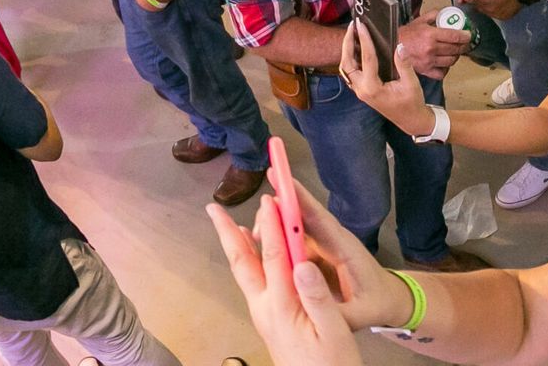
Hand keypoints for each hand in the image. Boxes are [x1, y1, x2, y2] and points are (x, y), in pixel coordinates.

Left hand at [207, 196, 363, 364]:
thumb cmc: (331, 363)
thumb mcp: (333, 332)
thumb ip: (317, 298)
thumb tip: (302, 264)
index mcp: (282, 307)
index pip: (275, 257)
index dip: (273, 226)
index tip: (270, 199)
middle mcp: (265, 309)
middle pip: (243, 264)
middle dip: (229, 234)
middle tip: (214, 209)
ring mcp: (263, 315)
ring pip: (245, 273)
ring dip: (237, 245)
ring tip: (228, 222)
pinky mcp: (268, 319)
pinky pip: (253, 282)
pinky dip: (249, 261)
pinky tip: (253, 254)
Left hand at [341, 22, 440, 129]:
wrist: (411, 120)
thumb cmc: (412, 103)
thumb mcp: (411, 83)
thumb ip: (404, 64)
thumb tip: (399, 46)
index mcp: (372, 88)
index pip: (367, 59)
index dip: (365, 40)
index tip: (362, 25)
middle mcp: (362, 90)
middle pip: (347, 63)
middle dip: (348, 43)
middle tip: (353, 26)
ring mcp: (360, 91)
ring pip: (346, 68)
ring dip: (348, 50)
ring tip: (354, 33)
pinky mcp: (363, 90)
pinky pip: (351, 72)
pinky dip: (351, 58)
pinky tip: (357, 48)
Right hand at [394, 10, 473, 78]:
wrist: (391, 48)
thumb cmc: (405, 34)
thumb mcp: (420, 20)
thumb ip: (435, 15)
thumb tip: (448, 13)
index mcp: (430, 34)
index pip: (455, 36)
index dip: (465, 36)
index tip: (468, 35)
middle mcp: (431, 49)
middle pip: (455, 49)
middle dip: (463, 46)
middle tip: (464, 43)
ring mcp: (428, 61)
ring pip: (451, 61)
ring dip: (456, 56)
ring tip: (454, 52)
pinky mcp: (425, 71)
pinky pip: (442, 72)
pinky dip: (446, 68)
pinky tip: (444, 62)